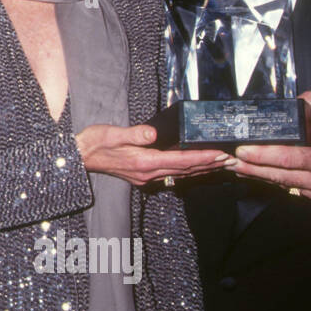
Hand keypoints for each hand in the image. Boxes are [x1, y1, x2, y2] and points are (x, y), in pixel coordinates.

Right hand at [77, 124, 230, 185]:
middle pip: (186, 170)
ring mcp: (145, 176)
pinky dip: (186, 171)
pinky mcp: (142, 175)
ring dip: (201, 170)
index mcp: (144, 162)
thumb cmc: (94, 143)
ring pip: (180, 174)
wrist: (79, 157)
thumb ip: (135, 134)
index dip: (203, 158)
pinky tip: (194, 168)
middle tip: (231, 161)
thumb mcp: (113, 134)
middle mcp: (148, 172)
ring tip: (220, 165)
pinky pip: (171, 174)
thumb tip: (153, 133)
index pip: (181, 161)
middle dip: (209, 165)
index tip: (221, 155)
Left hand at [228, 90, 310, 205]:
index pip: (286, 159)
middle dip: (250, 168)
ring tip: (236, 165)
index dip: (261, 156)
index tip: (240, 151)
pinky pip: (294, 188)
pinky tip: (260, 171)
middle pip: (278, 176)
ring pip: (284, 185)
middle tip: (227, 160)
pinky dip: (277, 179)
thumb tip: (286, 105)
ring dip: (260, 175)